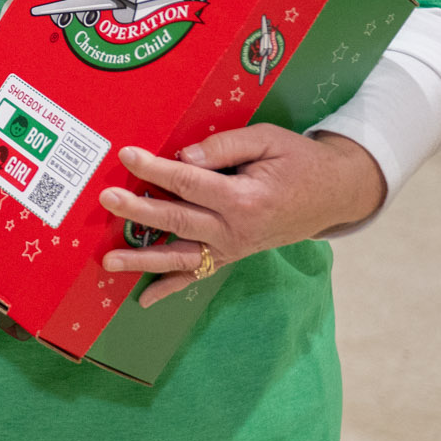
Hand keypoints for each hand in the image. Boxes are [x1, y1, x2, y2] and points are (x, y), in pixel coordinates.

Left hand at [100, 127, 387, 305]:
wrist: (334, 194)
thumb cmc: (299, 161)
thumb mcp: (269, 140)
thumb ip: (225, 146)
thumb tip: (185, 156)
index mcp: (245, 198)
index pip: (190, 182)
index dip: (156, 168)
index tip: (127, 155)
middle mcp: (235, 230)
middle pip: (178, 219)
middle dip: (138, 210)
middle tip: (106, 199)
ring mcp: (232, 248)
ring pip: (180, 257)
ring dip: (142, 260)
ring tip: (108, 261)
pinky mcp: (231, 256)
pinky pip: (198, 276)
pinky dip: (171, 289)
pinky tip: (144, 299)